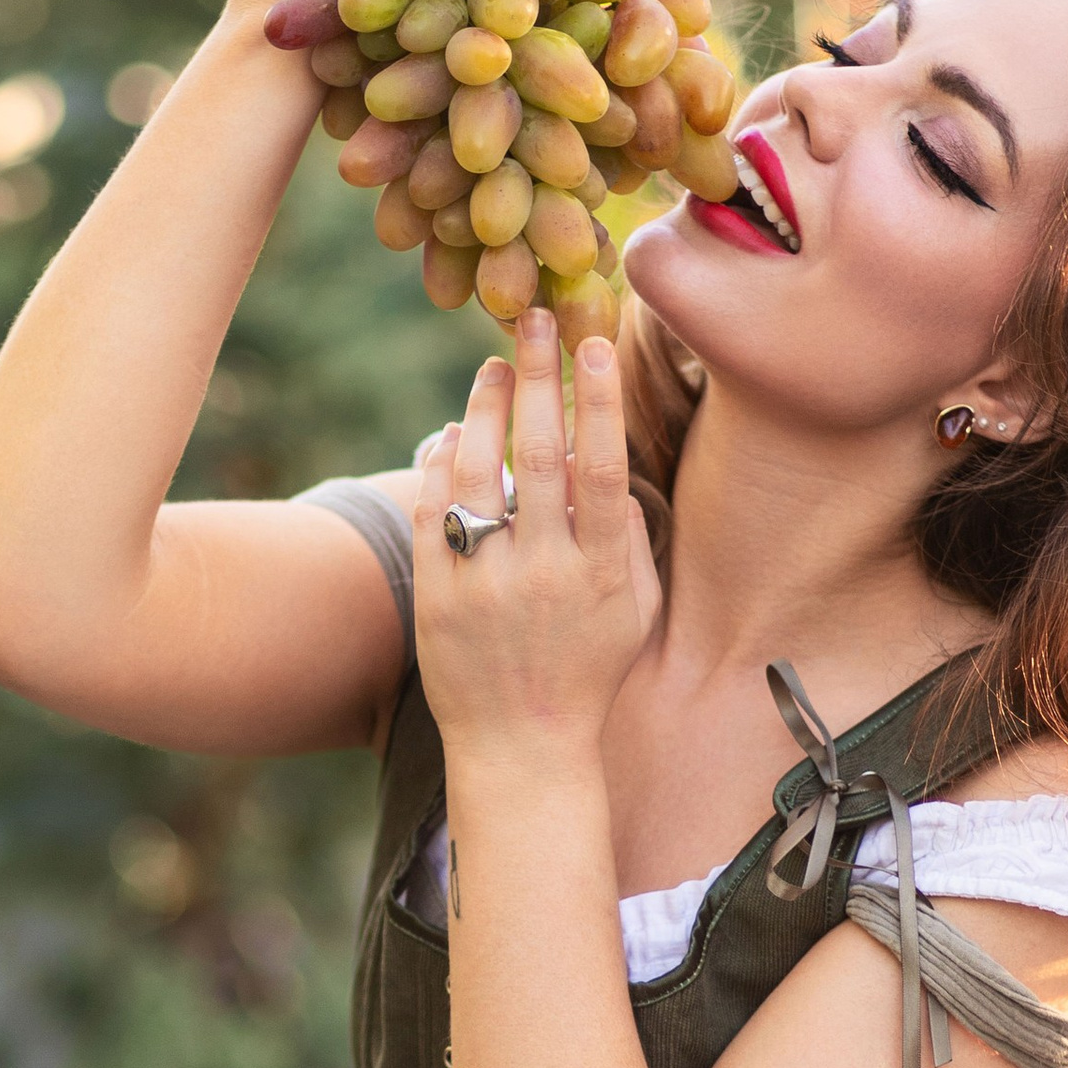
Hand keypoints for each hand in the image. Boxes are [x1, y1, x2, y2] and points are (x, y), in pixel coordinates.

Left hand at [412, 318, 661, 764]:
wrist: (522, 749)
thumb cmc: (587, 674)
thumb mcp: (635, 612)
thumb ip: (633, 541)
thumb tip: (614, 473)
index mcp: (599, 575)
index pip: (601, 469)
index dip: (598, 401)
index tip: (593, 344)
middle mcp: (543, 575)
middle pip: (540, 455)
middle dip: (537, 377)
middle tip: (534, 318)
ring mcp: (485, 586)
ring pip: (478, 474)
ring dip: (482, 410)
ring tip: (491, 368)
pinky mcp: (436, 598)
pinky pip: (432, 512)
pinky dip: (437, 465)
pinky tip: (448, 434)